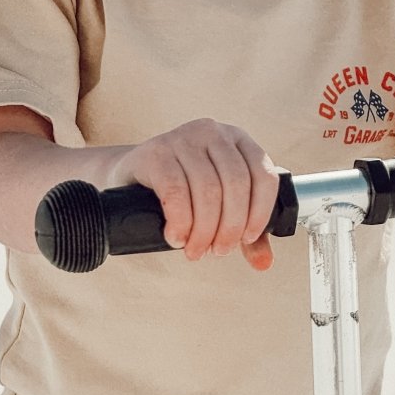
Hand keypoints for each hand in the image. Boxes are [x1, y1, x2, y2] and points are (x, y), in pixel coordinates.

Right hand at [106, 119, 279, 269]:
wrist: (130, 179)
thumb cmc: (183, 193)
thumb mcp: (218, 206)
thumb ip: (245, 232)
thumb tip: (264, 263)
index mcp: (237, 140)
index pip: (263, 174)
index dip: (260, 212)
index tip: (247, 238)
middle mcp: (212, 132)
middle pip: (235, 184)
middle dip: (230, 227)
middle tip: (217, 251)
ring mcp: (182, 138)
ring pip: (207, 190)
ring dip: (204, 230)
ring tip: (195, 250)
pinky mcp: (155, 152)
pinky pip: (175, 191)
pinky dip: (180, 222)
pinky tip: (177, 237)